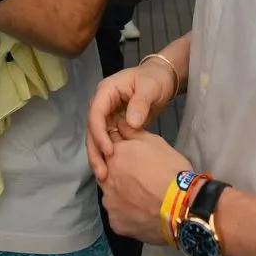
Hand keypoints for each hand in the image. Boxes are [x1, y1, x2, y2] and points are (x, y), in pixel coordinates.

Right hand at [87, 60, 177, 178]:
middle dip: (95, 150)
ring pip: (97, 136)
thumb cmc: (155, 79)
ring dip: (99, 155)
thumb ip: (140, 103)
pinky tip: (112, 169)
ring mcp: (108, 113)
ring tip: (104, 176)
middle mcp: (103, 102)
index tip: (109, 152)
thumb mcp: (150, 87)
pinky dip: (108, 153)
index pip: (96, 113)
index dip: (99, 133)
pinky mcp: (114, 123)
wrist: (162, 79)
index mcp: (107, 90)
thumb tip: (131, 124)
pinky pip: (108, 139)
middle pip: (92, 128)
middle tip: (102, 173)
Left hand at [99, 123, 192, 244]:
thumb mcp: (155, 142)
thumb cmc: (170, 170)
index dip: (122, 149)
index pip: (109, 147)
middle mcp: (105, 178)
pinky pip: (117, 215)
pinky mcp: (115, 223)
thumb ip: (132, 132)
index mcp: (113, 155)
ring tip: (141, 196)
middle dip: (118, 171)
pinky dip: (126, 213)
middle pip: (106, 171)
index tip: (133, 156)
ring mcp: (109, 203)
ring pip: (111, 194)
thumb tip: (119, 123)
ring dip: (120, 192)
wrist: (181, 207)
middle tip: (139, 177)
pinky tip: (141, 212)